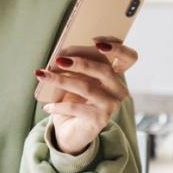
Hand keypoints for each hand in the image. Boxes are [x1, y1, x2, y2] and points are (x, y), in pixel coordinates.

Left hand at [34, 37, 137, 154]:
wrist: (71, 131)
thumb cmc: (73, 100)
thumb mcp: (74, 79)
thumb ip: (74, 66)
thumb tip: (58, 57)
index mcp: (115, 76)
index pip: (129, 57)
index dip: (117, 47)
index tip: (96, 41)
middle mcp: (118, 90)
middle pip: (104, 70)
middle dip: (79, 61)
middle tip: (57, 59)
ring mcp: (111, 106)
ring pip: (87, 87)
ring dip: (61, 79)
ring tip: (43, 75)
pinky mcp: (100, 120)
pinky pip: (76, 108)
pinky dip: (58, 105)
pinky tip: (47, 106)